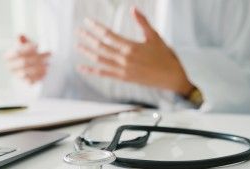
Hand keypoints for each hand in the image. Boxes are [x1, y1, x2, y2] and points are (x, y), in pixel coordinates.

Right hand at [6, 35, 50, 83]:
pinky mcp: (25, 82)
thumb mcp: (27, 46)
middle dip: (37, 57)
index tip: (37, 45)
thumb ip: (24, 42)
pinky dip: (40, 76)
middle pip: (24, 62)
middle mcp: (10, 67)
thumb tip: (20, 36)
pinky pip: (32, 80)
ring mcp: (18, 75)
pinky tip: (46, 71)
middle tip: (49, 54)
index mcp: (8, 57)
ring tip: (49, 63)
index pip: (17, 52)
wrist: (32, 68)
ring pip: (28, 71)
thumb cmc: (29, 54)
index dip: (27, 48)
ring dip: (40, 67)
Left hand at [77, 7, 193, 95]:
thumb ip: (143, 22)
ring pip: (100, 60)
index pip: (108, 35)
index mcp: (131, 46)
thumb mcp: (155, 36)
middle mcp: (124, 59)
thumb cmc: (165, 56)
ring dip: (87, 52)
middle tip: (78, 31)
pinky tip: (82, 68)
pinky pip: (104, 74)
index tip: (88, 22)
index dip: (96, 27)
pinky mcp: (123, 78)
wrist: (172, 78)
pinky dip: (92, 71)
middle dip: (88, 38)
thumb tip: (133, 8)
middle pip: (101, 47)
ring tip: (77, 45)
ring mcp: (122, 70)